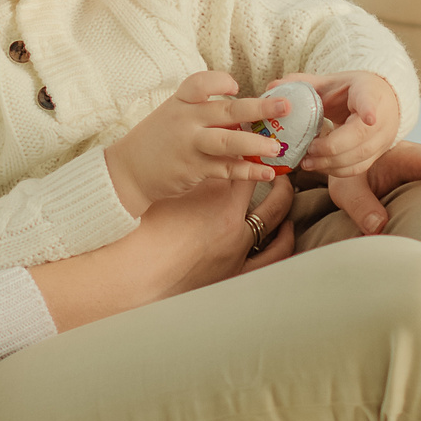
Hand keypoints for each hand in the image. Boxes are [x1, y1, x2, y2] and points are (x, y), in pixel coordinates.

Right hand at [31, 175, 295, 330]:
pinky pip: (271, 259)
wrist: (133, 274)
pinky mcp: (235, 275)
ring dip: (286, 210)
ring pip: (277, 228)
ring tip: (287, 196)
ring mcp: (238, 253)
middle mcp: (235, 226)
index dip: (256, 154)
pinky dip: (282, 243)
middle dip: (281, 180)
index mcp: (219, 202)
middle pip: (273, 198)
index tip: (260, 144)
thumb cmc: (144, 232)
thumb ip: (197, 178)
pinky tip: (284, 233)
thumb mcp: (171, 195)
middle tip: (281, 168)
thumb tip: (212, 160)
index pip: (247, 169)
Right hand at [104, 71, 297, 214]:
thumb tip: (246, 113)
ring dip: (257, 144)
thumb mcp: (173, 117)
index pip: (200, 83)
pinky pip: (226, 169)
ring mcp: (189, 146)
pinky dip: (249, 171)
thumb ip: (204, 113)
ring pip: (229, 142)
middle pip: (226, 110)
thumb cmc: (157, 141)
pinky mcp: (193, 170)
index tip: (236, 85)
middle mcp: (185, 121)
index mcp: (180, 103)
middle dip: (260, 107)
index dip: (220, 81)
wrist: (128, 172)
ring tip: (279, 147)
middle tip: (286, 106)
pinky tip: (268, 172)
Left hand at [287, 70, 398, 178]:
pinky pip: (357, 168)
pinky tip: (317, 166)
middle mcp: (382, 118)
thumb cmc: (351, 91)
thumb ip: (303, 84)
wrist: (381, 103)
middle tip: (307, 150)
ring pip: (358, 157)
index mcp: (369, 92)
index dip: (370, 110)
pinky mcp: (377, 155)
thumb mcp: (331, 82)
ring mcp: (382, 139)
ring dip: (330, 164)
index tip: (369, 118)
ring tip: (306, 162)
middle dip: (330, 148)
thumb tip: (272, 87)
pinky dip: (335, 171)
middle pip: (360, 138)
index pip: (371, 101)